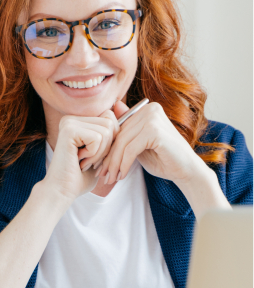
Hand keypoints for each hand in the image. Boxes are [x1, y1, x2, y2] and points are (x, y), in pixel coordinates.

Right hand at [42, 109, 119, 204]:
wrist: (62, 192)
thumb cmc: (81, 177)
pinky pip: (98, 138)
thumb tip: (126, 111)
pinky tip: (79, 161)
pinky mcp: (69, 130)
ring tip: (84, 162)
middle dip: (107, 147)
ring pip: (106, 131)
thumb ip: (111, 134)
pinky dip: (94, 155)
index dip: (110, 141)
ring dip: (100, 153)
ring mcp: (69, 123)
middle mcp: (72, 118)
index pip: (110, 117)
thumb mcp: (101, 153)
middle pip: (110, 122)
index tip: (95, 157)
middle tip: (89, 160)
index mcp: (78, 121)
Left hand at [94, 100, 210, 186]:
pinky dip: (124, 164)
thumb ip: (126, 134)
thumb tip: (107, 120)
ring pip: (122, 143)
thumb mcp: (139, 146)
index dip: (108, 147)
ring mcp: (153, 118)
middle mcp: (150, 109)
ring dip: (114, 164)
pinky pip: (130, 149)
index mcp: (146, 110)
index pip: (119, 128)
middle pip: (119, 135)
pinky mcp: (154, 131)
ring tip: (110, 178)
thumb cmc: (163, 159)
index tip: (100, 165)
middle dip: (109, 157)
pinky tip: (122, 175)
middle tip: (102, 174)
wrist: (187, 171)